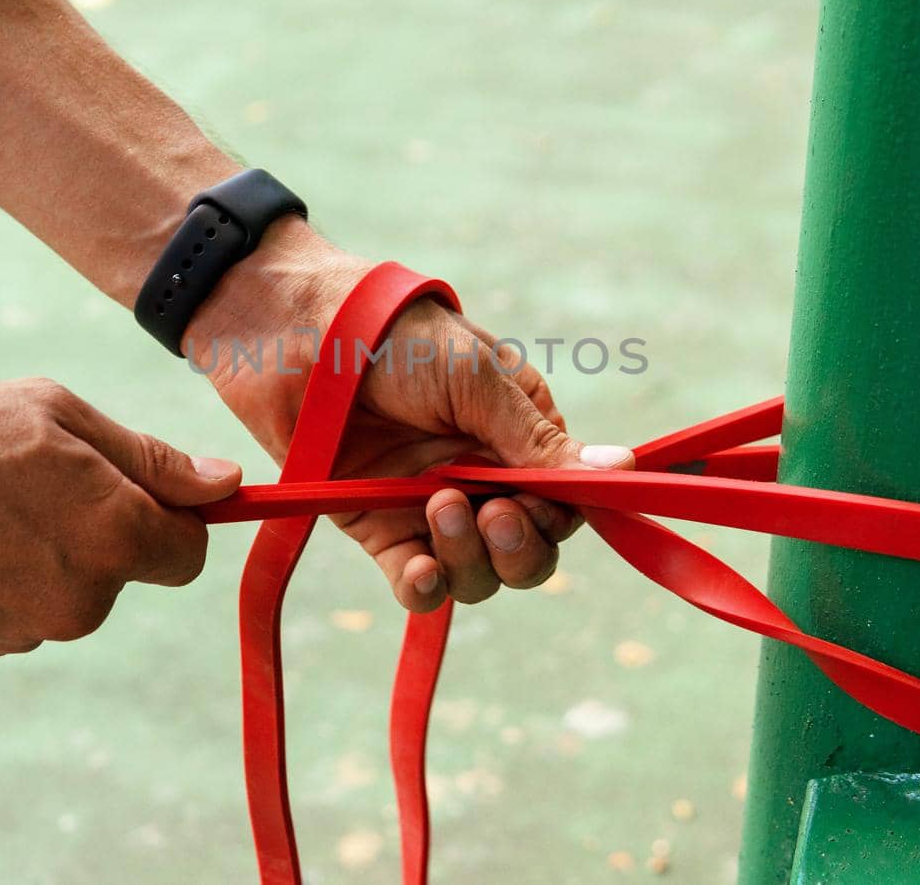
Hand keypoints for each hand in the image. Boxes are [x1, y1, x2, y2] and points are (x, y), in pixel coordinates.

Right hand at [0, 377, 240, 661]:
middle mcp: (80, 604)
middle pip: (124, 567)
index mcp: (114, 542)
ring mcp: (24, 635)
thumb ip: (152, 461)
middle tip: (31, 473)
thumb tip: (227, 486)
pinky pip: (18, 607)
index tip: (133, 483)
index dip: (170, 514)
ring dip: (46, 548)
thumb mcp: (58, 416)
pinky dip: (0, 576)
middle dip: (99, 525)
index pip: (189, 552)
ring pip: (68, 586)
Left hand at [187, 219, 633, 611]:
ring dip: (472, 558)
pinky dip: (427, 587)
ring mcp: (430, 506)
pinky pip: (417, 580)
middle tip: (493, 515)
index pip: (566, 500)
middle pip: (530, 550)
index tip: (541, 503)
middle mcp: (482, 475)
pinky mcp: (379, 527)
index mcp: (518, 433)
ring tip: (439, 507)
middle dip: (520, 546)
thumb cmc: (394, 336)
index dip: (561, 515)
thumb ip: (537, 440)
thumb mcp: (476, 379)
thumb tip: (624, 470)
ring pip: (479, 574)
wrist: (295, 332)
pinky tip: (423, 572)